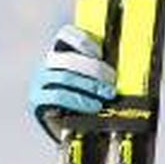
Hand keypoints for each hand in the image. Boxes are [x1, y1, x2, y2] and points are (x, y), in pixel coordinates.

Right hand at [32, 25, 115, 141]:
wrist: (74, 128)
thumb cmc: (89, 98)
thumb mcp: (96, 78)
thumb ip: (103, 68)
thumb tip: (126, 62)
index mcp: (61, 53)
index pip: (66, 35)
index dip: (84, 41)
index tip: (101, 53)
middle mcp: (47, 65)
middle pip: (68, 58)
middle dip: (94, 69)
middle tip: (112, 79)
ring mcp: (40, 82)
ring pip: (63, 76)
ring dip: (89, 85)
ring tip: (107, 94)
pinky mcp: (38, 101)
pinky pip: (56, 96)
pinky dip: (78, 100)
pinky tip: (94, 105)